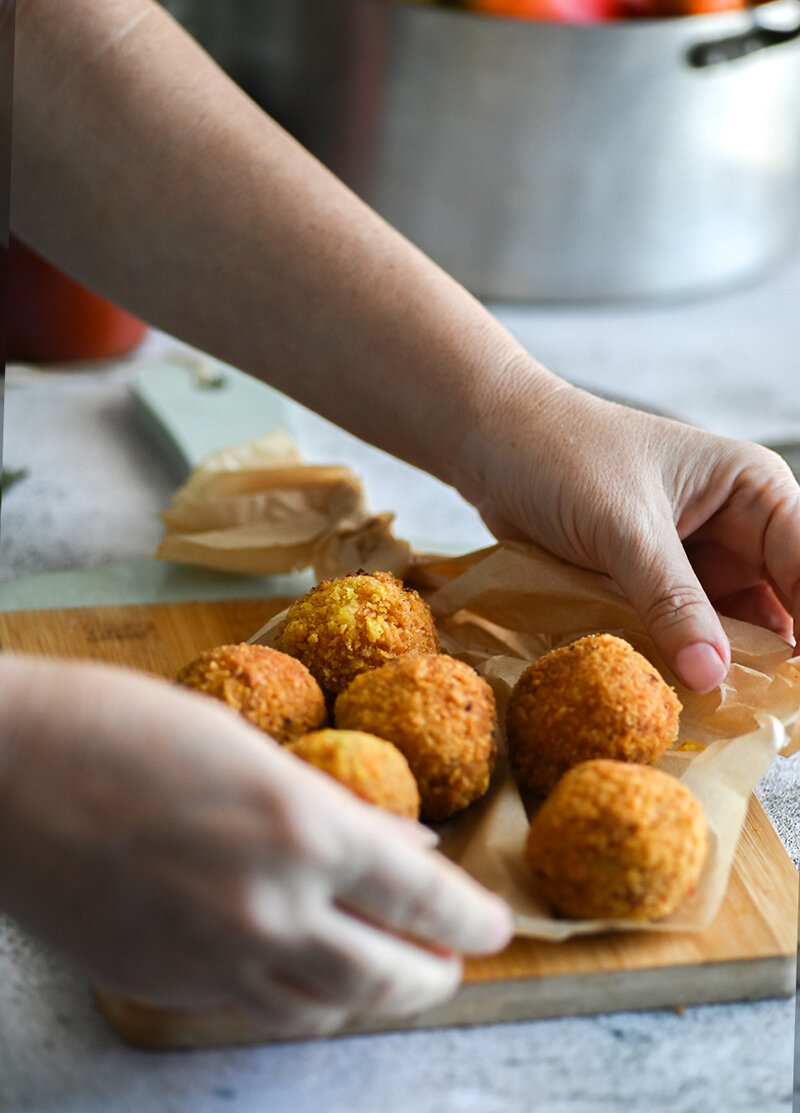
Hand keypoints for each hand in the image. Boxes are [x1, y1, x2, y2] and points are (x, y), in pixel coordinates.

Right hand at [0, 657, 512, 1036]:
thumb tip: (400, 840)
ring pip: (327, 1009)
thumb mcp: (245, 745)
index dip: (470, 917)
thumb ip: (331, 803)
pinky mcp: (167, 985)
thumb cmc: (120, 726)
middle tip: (451, 960)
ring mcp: (215, 959)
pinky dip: (304, 1001)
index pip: (422, 897)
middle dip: (434, 972)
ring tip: (392, 975)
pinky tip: (309, 977)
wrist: (1, 771)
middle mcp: (270, 909)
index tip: (494, 925)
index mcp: (300, 828)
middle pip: (388, 974)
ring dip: (374, 996)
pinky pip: (259, 1010)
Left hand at [465, 380, 799, 692]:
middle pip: (783, 608)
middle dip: (774, 662)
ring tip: (725, 720)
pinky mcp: (655, 588)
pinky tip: (682, 703)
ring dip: (726, 673)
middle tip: (768, 718)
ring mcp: (697, 563)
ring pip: (733, 633)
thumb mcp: (623, 528)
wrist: (491, 443)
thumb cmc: (562, 455)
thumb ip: (671, 600)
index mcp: (754, 491)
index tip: (797, 683)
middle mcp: (738, 528)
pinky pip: (684, 637)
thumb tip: (713, 675)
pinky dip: (682, 666)